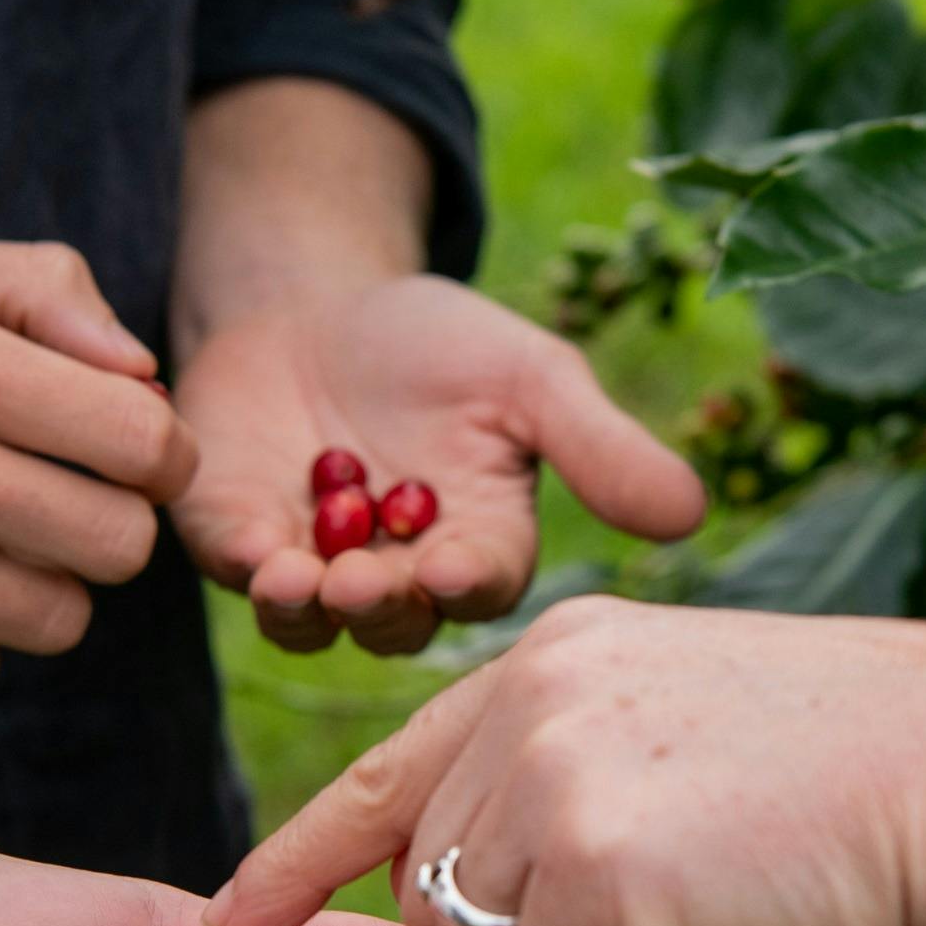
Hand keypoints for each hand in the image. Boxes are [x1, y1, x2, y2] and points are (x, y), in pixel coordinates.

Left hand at [169, 278, 705, 655]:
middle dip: (382, 604)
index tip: (451, 568)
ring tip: (301, 577)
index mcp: (477, 545)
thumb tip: (691, 513)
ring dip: (309, 609)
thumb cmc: (435, 344)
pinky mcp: (235, 543)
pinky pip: (238, 577)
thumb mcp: (528, 377)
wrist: (309, 303)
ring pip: (314, 622)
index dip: (466, 583)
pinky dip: (244, 571)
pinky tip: (252, 552)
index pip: (482, 585)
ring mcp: (312, 571)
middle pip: (397, 621)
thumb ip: (599, 446)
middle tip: (366, 580)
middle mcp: (398, 579)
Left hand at [202, 599, 925, 925]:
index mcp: (554, 656)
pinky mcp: (590, 866)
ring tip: (740, 918)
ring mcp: (550, 775)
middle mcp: (528, 698)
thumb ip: (572, 808)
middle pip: (442, 902)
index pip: (385, 771)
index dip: (299, 863)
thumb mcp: (694, 749)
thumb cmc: (881, 782)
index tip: (226, 925)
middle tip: (713, 916)